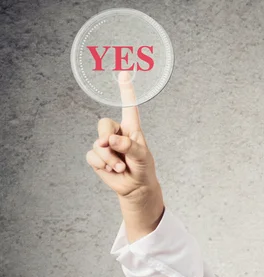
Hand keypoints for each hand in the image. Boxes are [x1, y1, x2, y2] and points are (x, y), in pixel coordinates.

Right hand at [86, 71, 160, 200]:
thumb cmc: (143, 168)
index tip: (124, 72)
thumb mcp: (142, 157)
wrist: (135, 187)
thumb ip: (129, 146)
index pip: (128, 106)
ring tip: (121, 167)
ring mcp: (104, 144)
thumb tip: (110, 140)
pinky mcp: (97, 156)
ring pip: (98, 144)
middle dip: (108, 140)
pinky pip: (92, 156)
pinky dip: (103, 164)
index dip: (126, 90)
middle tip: (115, 151)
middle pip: (103, 125)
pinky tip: (112, 170)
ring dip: (109, 159)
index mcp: (131, 128)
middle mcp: (116, 132)